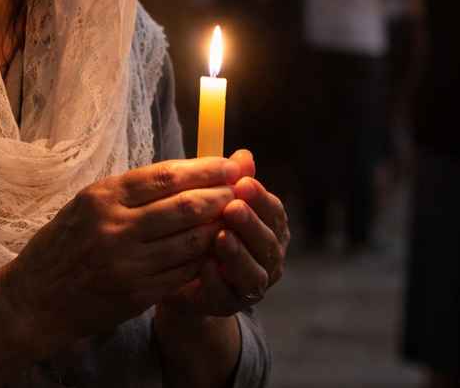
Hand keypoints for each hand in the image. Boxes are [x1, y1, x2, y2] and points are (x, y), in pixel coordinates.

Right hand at [3, 156, 240, 356]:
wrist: (35, 298)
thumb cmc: (66, 242)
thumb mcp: (90, 202)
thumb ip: (136, 188)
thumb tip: (189, 168)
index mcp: (103, 196)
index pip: (168, 175)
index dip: (207, 169)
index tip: (231, 164)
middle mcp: (116, 227)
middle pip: (187, 206)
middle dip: (222, 196)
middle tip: (243, 189)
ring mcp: (127, 264)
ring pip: (192, 241)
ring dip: (220, 227)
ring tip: (235, 217)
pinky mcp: (137, 294)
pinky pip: (184, 271)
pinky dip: (205, 258)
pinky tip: (215, 249)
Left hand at [160, 149, 289, 316]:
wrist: (185, 277)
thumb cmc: (207, 231)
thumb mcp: (217, 203)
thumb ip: (232, 182)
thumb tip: (243, 154)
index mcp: (270, 229)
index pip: (274, 212)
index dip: (261, 198)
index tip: (243, 182)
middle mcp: (268, 258)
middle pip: (267, 242)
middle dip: (251, 223)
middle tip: (232, 207)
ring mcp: (251, 286)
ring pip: (253, 272)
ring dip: (238, 254)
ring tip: (221, 236)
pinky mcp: (229, 305)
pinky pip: (227, 295)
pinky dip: (217, 281)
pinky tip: (205, 266)